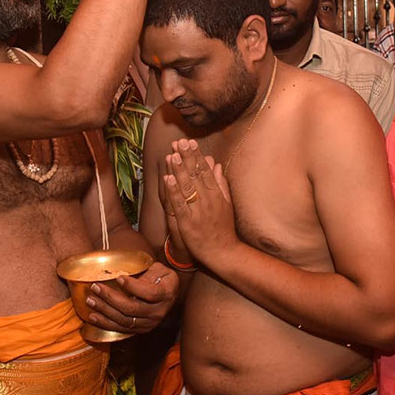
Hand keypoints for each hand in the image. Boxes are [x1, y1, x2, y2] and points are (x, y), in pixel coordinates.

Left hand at [83, 261, 178, 333]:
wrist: (169, 296)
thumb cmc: (162, 278)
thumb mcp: (160, 270)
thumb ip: (147, 272)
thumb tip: (126, 275)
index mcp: (165, 294)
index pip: (150, 293)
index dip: (134, 286)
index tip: (119, 278)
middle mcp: (158, 311)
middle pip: (132, 308)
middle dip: (111, 298)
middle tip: (96, 287)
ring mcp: (149, 323)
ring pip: (124, 320)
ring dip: (105, 311)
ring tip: (90, 300)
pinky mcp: (140, 330)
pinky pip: (121, 329)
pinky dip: (105, 324)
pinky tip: (93, 316)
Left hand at [163, 139, 236, 266]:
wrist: (224, 252)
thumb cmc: (224, 228)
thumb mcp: (227, 203)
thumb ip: (221, 183)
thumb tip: (216, 165)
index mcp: (216, 194)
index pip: (204, 171)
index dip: (196, 156)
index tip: (189, 142)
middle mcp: (207, 200)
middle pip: (195, 175)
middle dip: (186, 157)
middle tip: (179, 142)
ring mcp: (197, 211)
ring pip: (186, 187)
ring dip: (179, 170)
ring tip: (172, 154)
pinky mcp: (188, 223)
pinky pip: (179, 204)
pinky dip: (173, 191)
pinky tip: (168, 179)